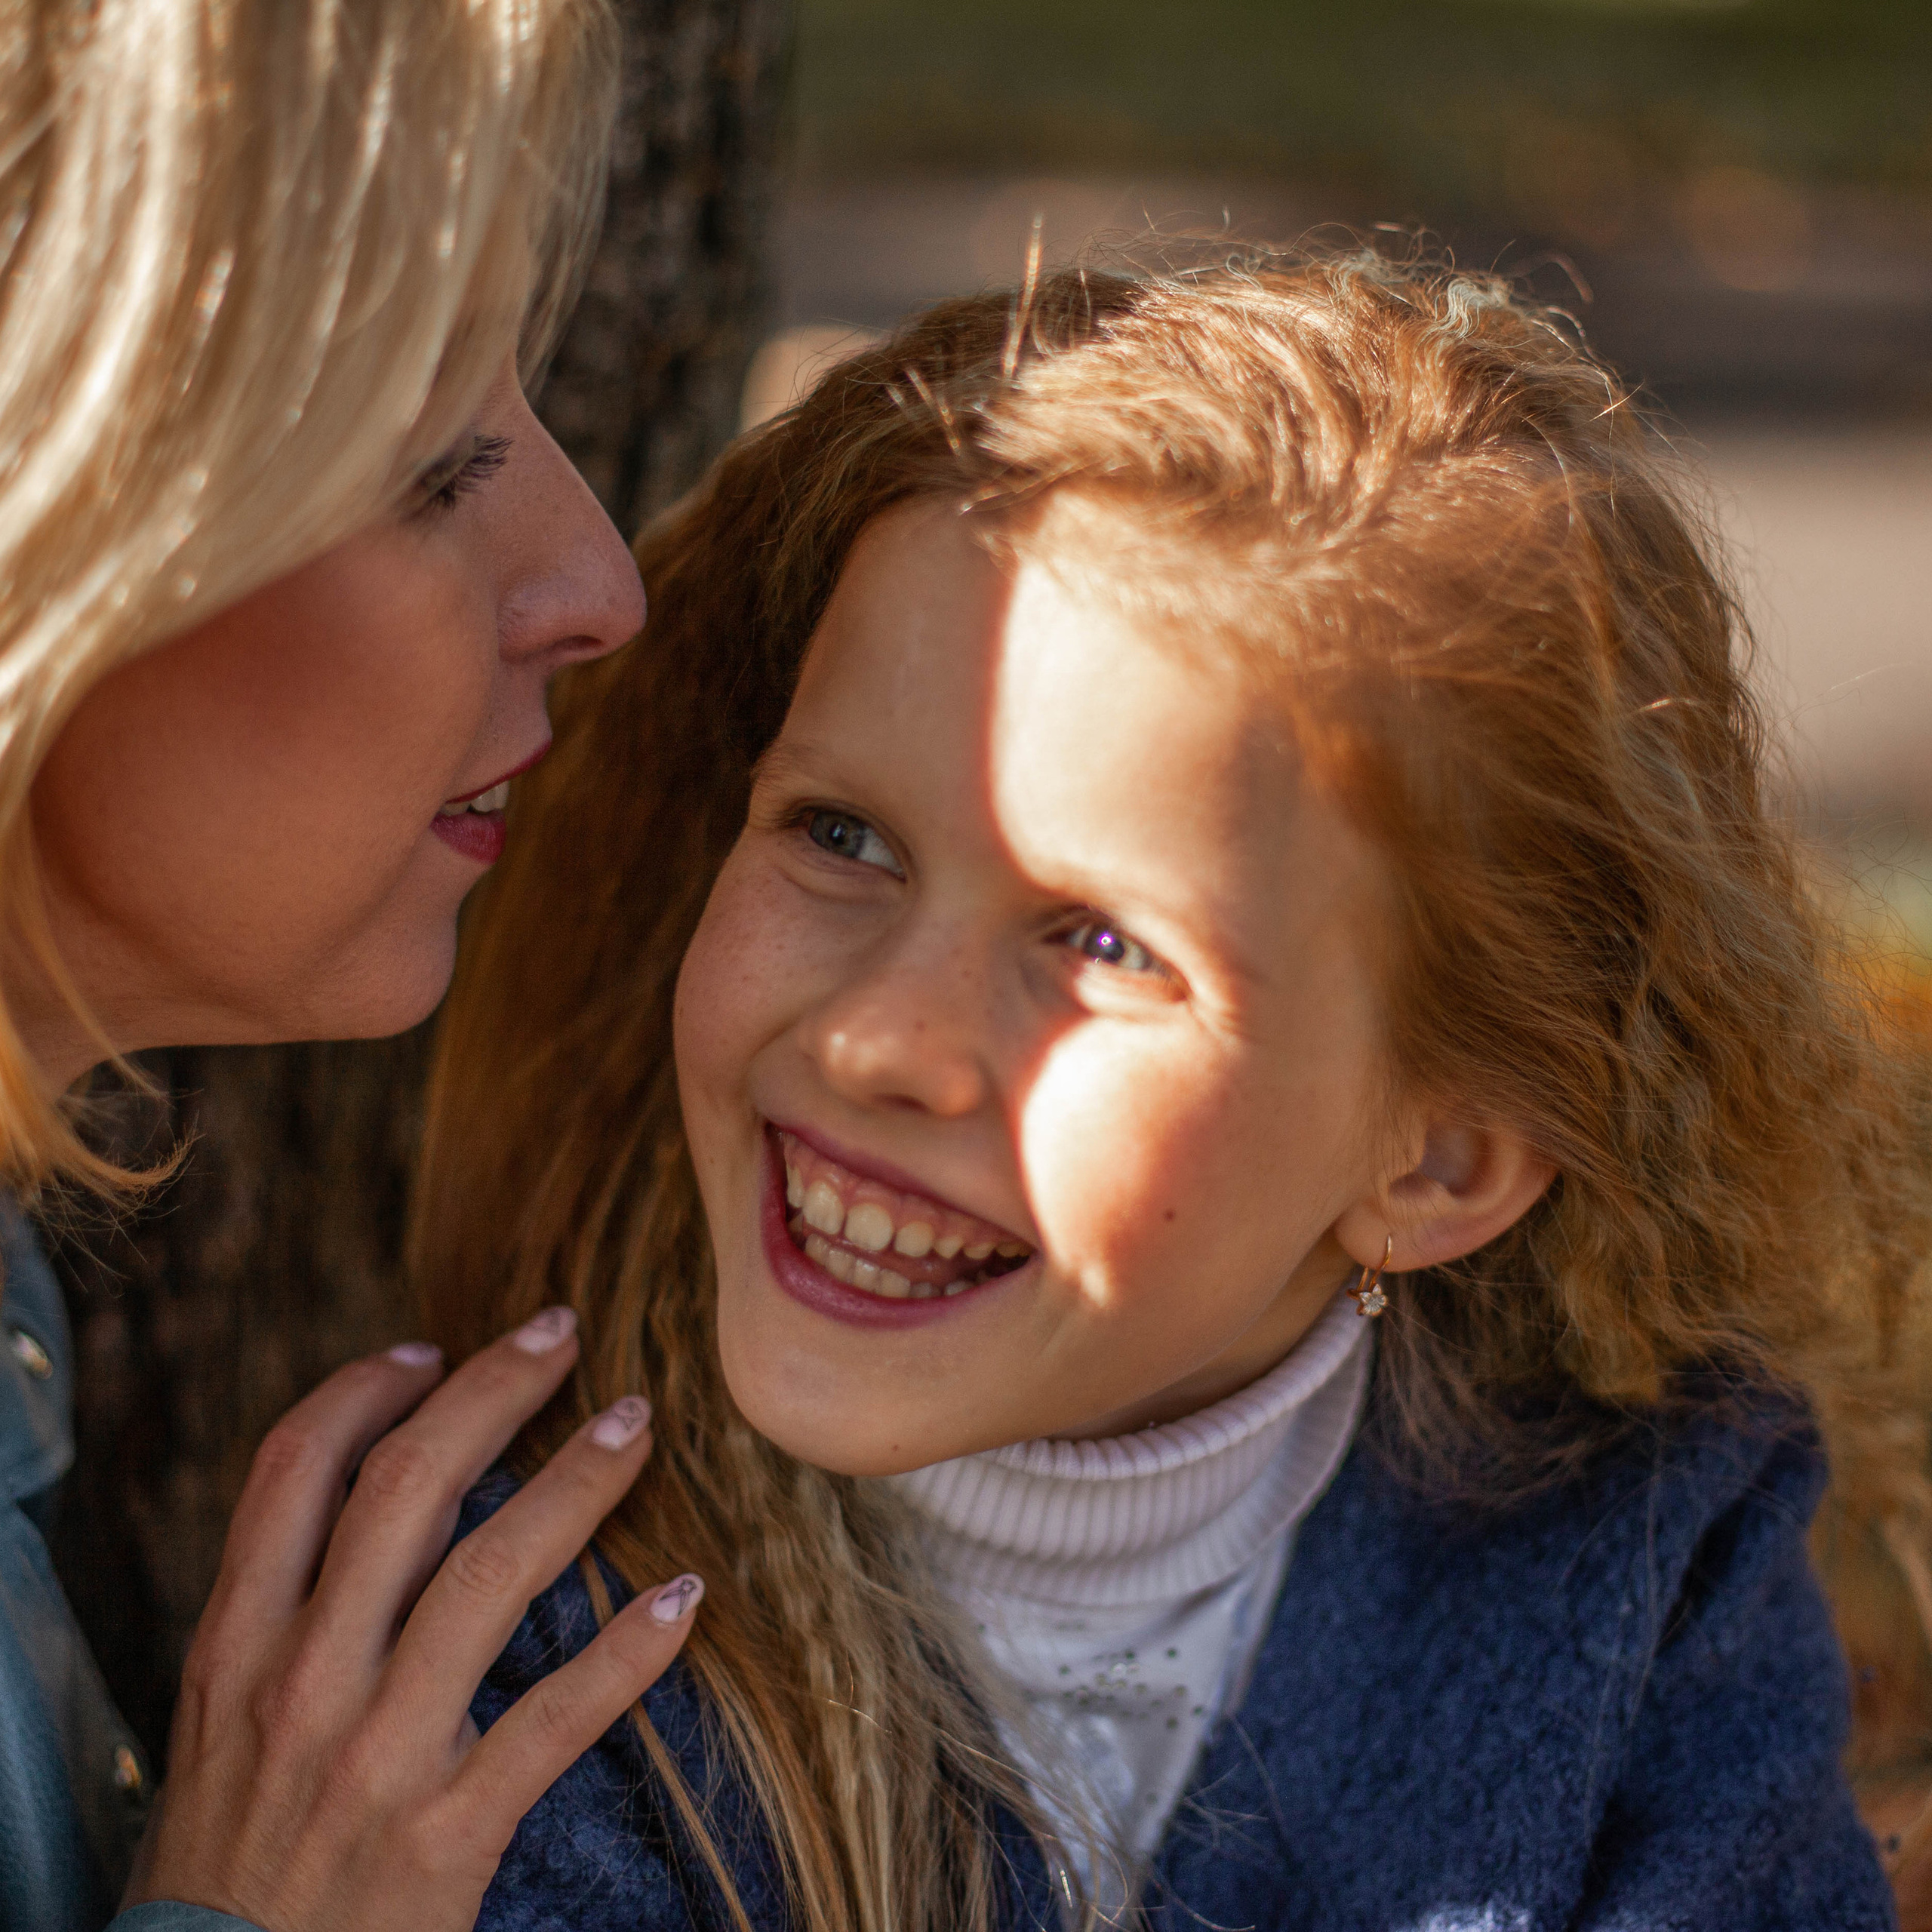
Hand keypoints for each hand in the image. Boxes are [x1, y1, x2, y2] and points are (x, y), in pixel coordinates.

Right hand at [125, 1308, 699, 1931]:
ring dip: (575, 1485)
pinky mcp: (444, 1833)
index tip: (432, 1349)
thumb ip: (294, 1611)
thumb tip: (395, 1500)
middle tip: (559, 1331)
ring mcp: (375, 1753)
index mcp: (236, 1642)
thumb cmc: (227, 1854)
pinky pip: (555, 1719)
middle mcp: (302, 1678)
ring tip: (635, 1424)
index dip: (367, 1388)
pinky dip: (627, 1652)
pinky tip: (683, 1597)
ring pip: (490, 1574)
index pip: (295, 1469)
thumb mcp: (222, 1718)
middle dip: (490, 1392)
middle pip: (405, 1487)